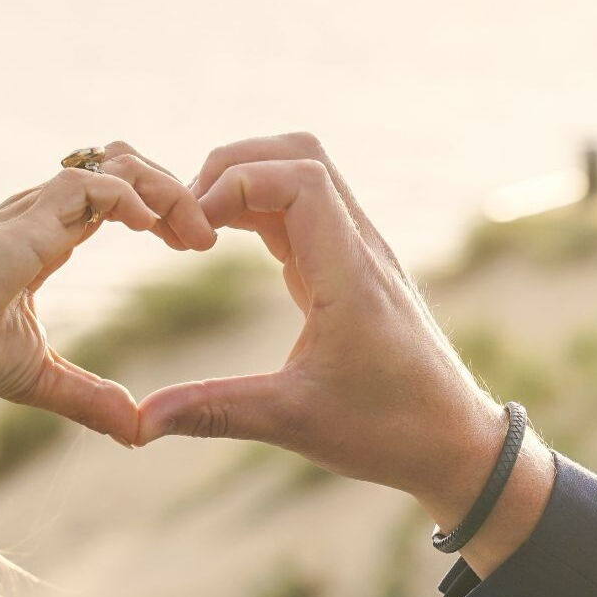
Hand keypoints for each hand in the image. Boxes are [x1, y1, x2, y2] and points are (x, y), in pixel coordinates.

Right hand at [0, 148, 215, 443]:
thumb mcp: (36, 375)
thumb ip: (86, 397)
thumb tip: (135, 431)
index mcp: (50, 236)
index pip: (118, 198)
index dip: (159, 210)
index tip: (189, 245)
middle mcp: (47, 213)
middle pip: (127, 166)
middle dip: (174, 192)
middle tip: (204, 239)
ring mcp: (39, 207)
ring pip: (118, 164)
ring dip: (166, 191)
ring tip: (192, 235)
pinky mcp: (31, 215)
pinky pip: (95, 184)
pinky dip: (133, 198)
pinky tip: (152, 231)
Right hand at [132, 135, 537, 547]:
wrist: (455, 442)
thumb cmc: (389, 431)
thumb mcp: (295, 422)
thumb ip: (216, 411)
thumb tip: (140, 423)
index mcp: (351, 274)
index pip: (299, 178)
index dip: (236, 184)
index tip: (193, 235)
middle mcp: (360, 248)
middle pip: (300, 155)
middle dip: (233, 167)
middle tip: (185, 218)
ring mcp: (360, 253)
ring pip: (305, 173)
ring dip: (247, 182)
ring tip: (198, 227)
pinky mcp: (353, 267)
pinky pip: (307, 208)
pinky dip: (261, 208)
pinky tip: (224, 241)